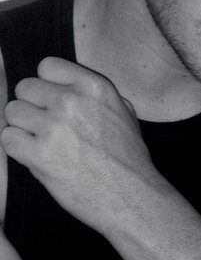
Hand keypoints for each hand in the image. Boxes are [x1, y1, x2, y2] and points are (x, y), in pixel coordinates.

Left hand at [1, 57, 152, 234]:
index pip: (47, 66)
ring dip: (21, 125)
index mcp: (94, 86)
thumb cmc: (128, 155)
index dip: (46, 82)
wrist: (129, 194)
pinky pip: (8, 138)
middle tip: (43, 122)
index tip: (50, 97)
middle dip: (31, 104)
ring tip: (38, 139)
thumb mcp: (123, 110)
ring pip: (12, 111)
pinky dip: (16, 146)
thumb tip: (72, 86)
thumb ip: (96, 94)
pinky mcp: (39, 155)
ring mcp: (54, 127)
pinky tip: (33, 153)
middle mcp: (72, 101)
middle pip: (25, 87)